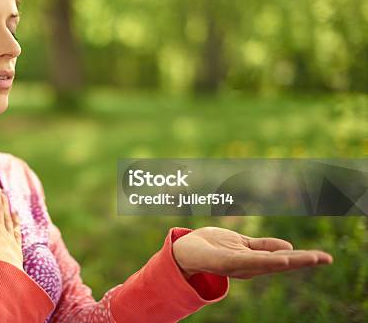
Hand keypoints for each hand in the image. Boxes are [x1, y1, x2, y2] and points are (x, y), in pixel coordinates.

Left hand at [172, 226, 333, 279]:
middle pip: (281, 262)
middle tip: (327, 259)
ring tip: (311, 258)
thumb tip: (288, 246)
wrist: (183, 251)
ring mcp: (238, 266)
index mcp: (254, 260)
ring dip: (291, 261)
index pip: (283, 257)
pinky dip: (266, 261)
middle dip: (304, 261)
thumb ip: (263, 246)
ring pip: (268, 263)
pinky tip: (282, 261)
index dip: (304, 258)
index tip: (325, 257)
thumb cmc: (212, 246)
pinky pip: (248, 262)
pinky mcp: (226, 263)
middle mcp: (249, 266)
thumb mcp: (242, 244)